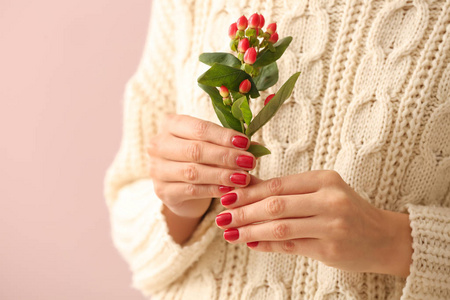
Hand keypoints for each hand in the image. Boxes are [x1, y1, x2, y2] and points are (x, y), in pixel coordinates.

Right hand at [147, 114, 255, 218]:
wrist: (180, 188)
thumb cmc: (199, 159)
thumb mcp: (211, 145)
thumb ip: (229, 144)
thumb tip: (257, 147)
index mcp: (170, 124)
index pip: (199, 129)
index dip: (223, 136)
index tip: (245, 143)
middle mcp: (158, 145)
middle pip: (196, 150)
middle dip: (226, 156)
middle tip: (249, 162)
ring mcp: (157, 169)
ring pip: (193, 172)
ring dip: (222, 175)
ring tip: (243, 177)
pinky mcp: (162, 191)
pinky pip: (191, 190)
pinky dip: (213, 190)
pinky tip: (229, 190)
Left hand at [215, 170, 412, 276]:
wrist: (384, 238)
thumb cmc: (347, 210)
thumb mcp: (322, 191)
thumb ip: (287, 190)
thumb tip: (246, 187)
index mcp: (325, 180)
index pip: (278, 185)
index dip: (249, 192)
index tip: (227, 197)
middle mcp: (329, 200)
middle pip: (276, 205)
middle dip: (244, 212)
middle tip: (221, 217)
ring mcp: (331, 226)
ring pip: (280, 227)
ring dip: (250, 230)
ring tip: (229, 233)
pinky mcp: (330, 250)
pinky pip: (291, 246)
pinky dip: (267, 245)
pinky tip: (250, 243)